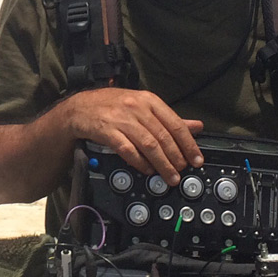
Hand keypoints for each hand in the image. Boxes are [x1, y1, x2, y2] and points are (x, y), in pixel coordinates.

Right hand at [64, 87, 203, 185]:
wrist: (80, 108)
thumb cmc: (113, 106)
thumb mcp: (143, 106)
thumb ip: (169, 118)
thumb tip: (196, 126)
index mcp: (148, 100)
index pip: (175, 123)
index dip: (188, 144)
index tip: (196, 159)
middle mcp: (136, 107)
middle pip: (162, 136)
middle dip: (176, 157)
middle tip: (183, 171)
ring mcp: (121, 119)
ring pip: (148, 144)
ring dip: (162, 163)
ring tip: (170, 176)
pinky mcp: (107, 131)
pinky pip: (128, 150)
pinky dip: (140, 162)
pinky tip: (147, 170)